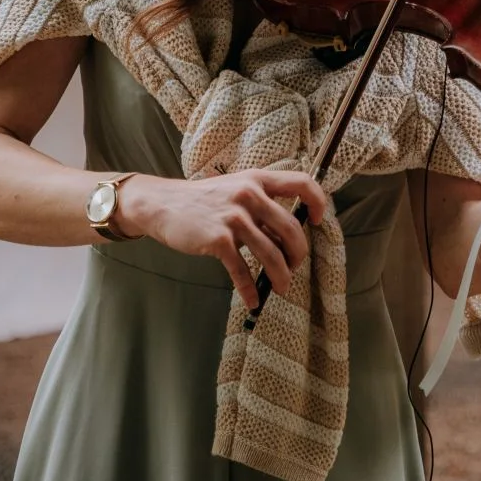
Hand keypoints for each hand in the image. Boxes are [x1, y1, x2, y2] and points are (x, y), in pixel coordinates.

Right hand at [117, 170, 327, 309]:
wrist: (162, 204)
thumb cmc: (204, 200)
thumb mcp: (235, 190)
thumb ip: (261, 206)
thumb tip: (288, 235)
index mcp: (257, 179)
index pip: (302, 182)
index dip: (318, 202)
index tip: (317, 222)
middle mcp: (249, 194)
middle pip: (291, 228)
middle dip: (298, 253)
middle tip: (295, 266)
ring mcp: (234, 217)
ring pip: (271, 253)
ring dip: (281, 275)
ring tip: (282, 287)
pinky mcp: (218, 239)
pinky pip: (242, 270)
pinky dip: (249, 289)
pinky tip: (253, 301)